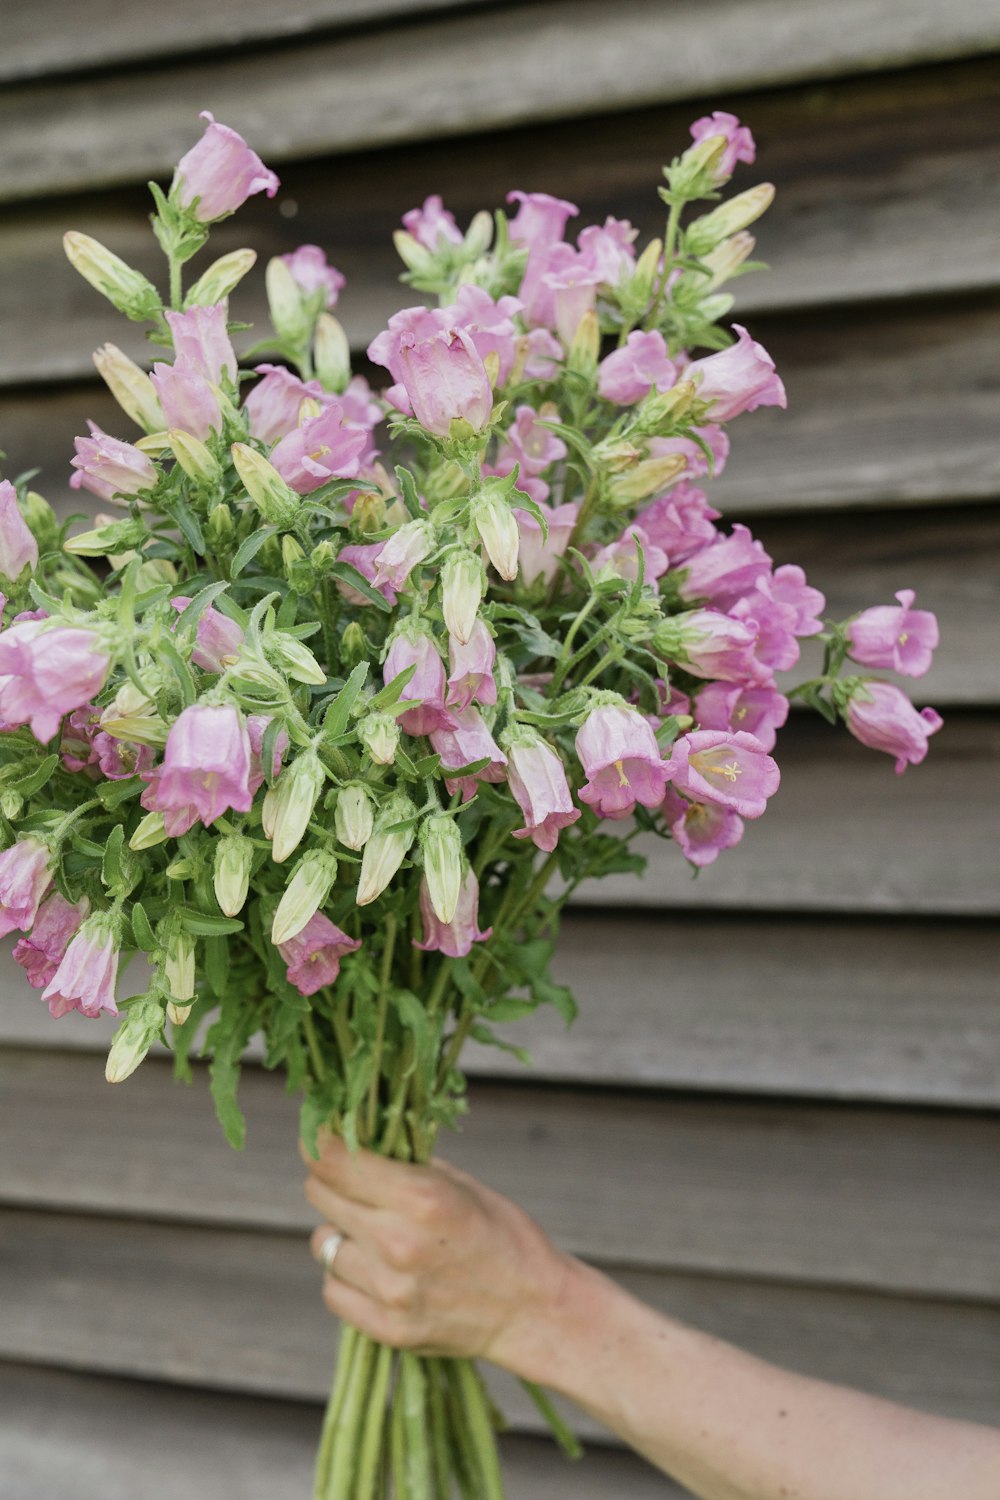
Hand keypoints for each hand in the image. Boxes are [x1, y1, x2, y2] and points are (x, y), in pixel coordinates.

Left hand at [302, 1133, 576, 1376]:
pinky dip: (346, 1275)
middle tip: (351, 1182)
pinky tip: (375, 1270)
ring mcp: (389, 1290)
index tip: (318, 1135)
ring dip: (340, 1231)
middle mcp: (398, 1243)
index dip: (319, 1141)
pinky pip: (333, 1289)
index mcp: (422, 1197)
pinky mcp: (385, 1328)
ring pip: (322, 1243)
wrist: (532, 1310)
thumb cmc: (503, 1236)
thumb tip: (358, 1143)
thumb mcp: (463, 1184)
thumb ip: (407, 1167)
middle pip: (319, 1195)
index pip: (334, 1161)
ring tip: (373, 1233)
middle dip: (330, 1181)